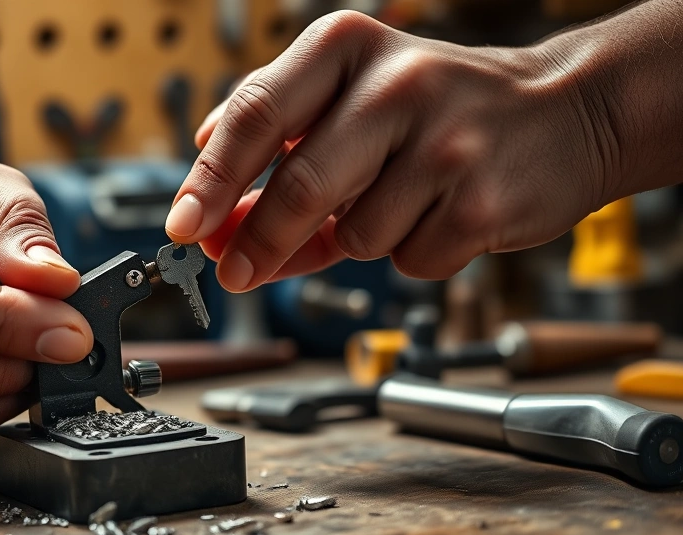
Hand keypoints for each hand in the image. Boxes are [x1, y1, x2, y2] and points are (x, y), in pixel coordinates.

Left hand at [165, 10, 620, 288]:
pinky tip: (443, 214)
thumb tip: (210, 213)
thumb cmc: (438, 110)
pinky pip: (408, 260)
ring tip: (403, 198)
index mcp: (347, 49)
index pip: (258, 114)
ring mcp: (446, 142)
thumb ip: (278, 147)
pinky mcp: (482, 200)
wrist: (563, 112)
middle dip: (259, 241)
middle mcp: (398, 84)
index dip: (211, 180)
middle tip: (235, 272)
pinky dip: (412, 253)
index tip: (183, 227)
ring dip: (359, 238)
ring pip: (355, 235)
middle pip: (300, 185)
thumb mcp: (351, 99)